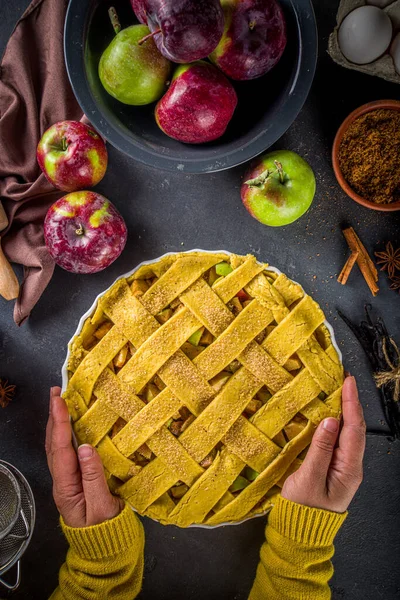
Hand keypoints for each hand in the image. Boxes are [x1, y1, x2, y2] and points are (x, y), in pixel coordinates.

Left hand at [46, 387, 122, 527]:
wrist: (106, 546)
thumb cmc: (106, 529)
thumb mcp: (102, 506)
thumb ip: (94, 477)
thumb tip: (86, 448)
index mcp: (66, 487)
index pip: (60, 449)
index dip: (59, 423)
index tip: (59, 401)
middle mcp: (62, 481)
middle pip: (53, 444)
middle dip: (53, 416)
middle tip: (56, 393)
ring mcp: (66, 479)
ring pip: (57, 446)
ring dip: (56, 422)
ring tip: (60, 402)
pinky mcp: (75, 478)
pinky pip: (66, 451)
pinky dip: (65, 433)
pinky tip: (69, 424)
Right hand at [282, 376, 365, 512]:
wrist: (300, 532)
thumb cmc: (302, 509)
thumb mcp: (308, 478)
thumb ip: (320, 449)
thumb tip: (330, 420)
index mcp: (349, 469)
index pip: (354, 429)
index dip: (351, 404)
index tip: (347, 382)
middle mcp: (351, 466)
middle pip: (355, 429)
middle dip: (351, 403)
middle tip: (344, 379)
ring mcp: (343, 466)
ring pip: (348, 433)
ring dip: (345, 411)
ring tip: (338, 390)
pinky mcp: (332, 467)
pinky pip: (338, 440)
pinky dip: (336, 422)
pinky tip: (329, 413)